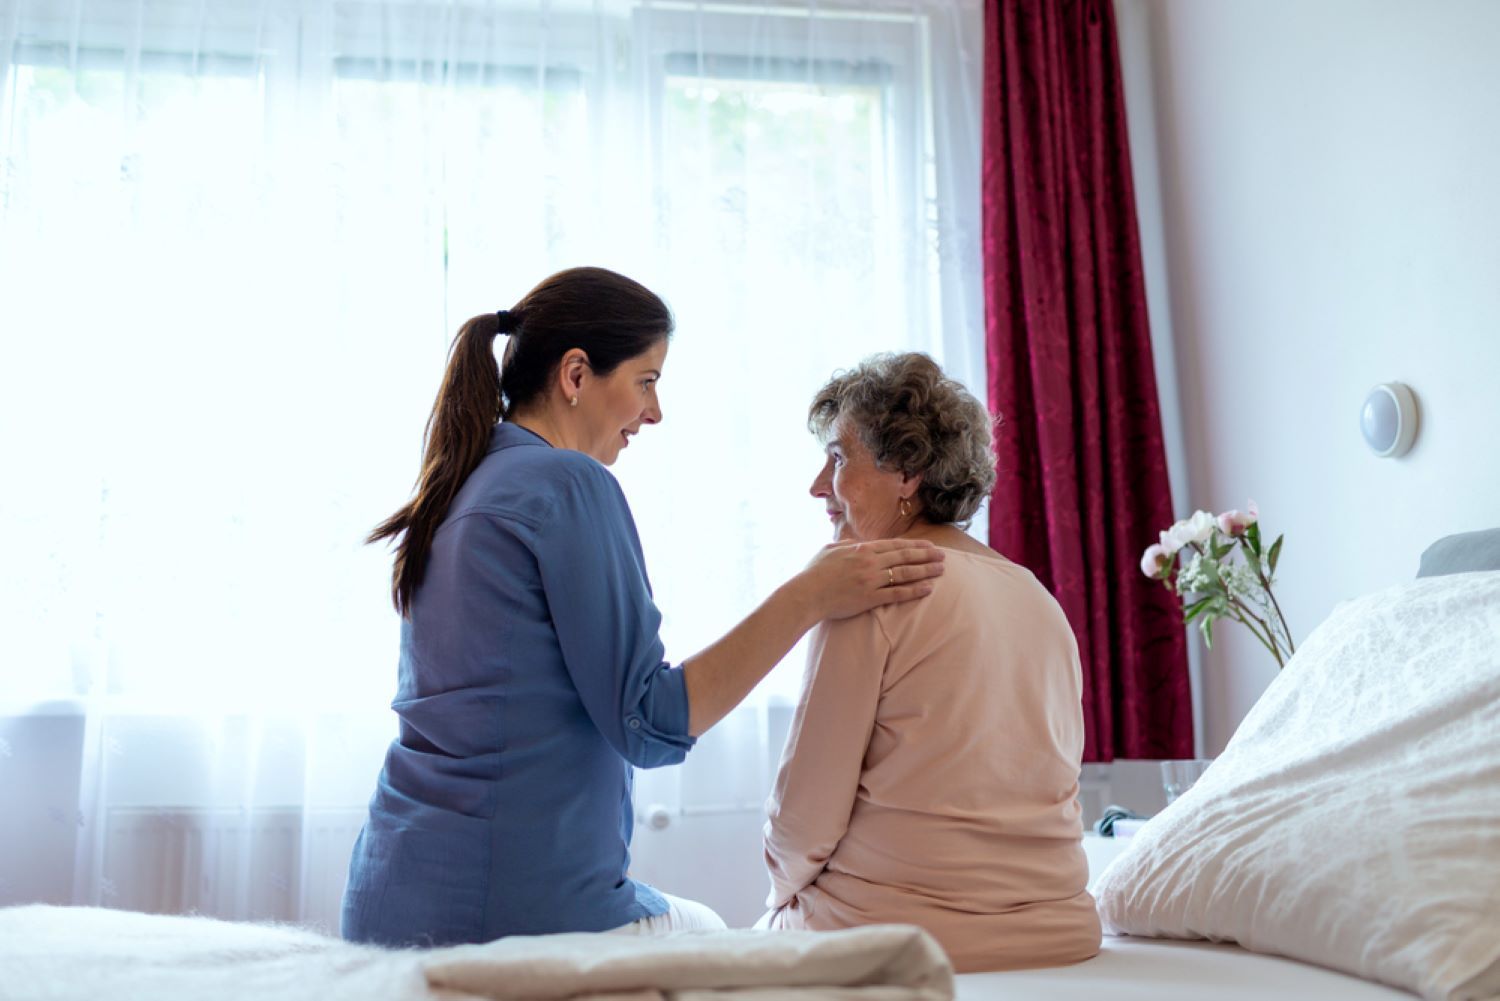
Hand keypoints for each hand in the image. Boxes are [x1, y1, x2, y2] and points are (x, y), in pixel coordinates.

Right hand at [796, 539, 944, 620]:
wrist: (806, 594)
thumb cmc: (814, 572)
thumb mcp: (830, 550)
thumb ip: (846, 544)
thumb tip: (856, 541)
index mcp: (861, 549)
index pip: (894, 545)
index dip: (914, 545)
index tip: (929, 546)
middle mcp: (870, 562)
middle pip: (904, 557)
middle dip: (926, 556)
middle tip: (942, 556)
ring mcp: (871, 580)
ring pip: (905, 573)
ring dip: (925, 571)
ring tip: (941, 570)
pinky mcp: (870, 598)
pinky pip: (897, 593)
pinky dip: (914, 591)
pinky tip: (928, 588)